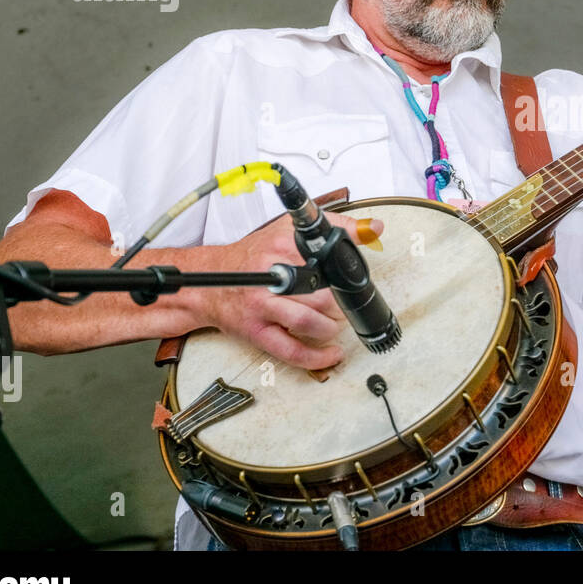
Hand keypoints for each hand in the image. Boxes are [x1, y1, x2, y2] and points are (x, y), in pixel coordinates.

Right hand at [194, 213, 358, 369]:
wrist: (210, 281)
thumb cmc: (253, 258)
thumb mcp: (289, 230)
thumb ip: (334, 226)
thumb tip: (372, 229)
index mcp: (282, 245)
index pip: (328, 255)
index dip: (347, 269)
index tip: (357, 277)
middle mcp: (271, 274)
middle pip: (324, 294)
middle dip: (340, 304)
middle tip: (342, 304)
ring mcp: (263, 305)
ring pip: (310, 322)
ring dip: (331, 326)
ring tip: (334, 322)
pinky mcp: (257, 331)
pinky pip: (292, 351)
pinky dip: (317, 357)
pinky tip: (332, 353)